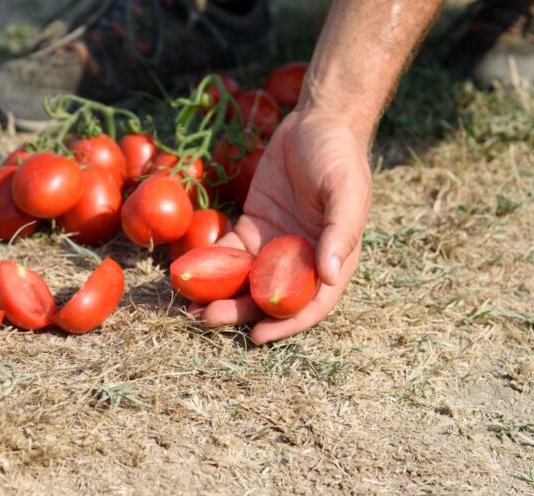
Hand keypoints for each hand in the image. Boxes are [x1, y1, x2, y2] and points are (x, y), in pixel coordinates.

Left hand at [193, 108, 371, 343]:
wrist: (317, 121)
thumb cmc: (340, 157)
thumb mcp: (346, 191)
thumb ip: (341, 233)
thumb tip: (330, 276)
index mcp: (332, 260)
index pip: (311, 303)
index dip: (286, 323)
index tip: (257, 336)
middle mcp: (302, 259)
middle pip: (270, 297)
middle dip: (240, 312)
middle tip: (207, 319)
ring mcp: (275, 245)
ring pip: (246, 280)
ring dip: (220, 296)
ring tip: (190, 307)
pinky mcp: (252, 227)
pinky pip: (229, 252)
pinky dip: (210, 264)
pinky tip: (187, 272)